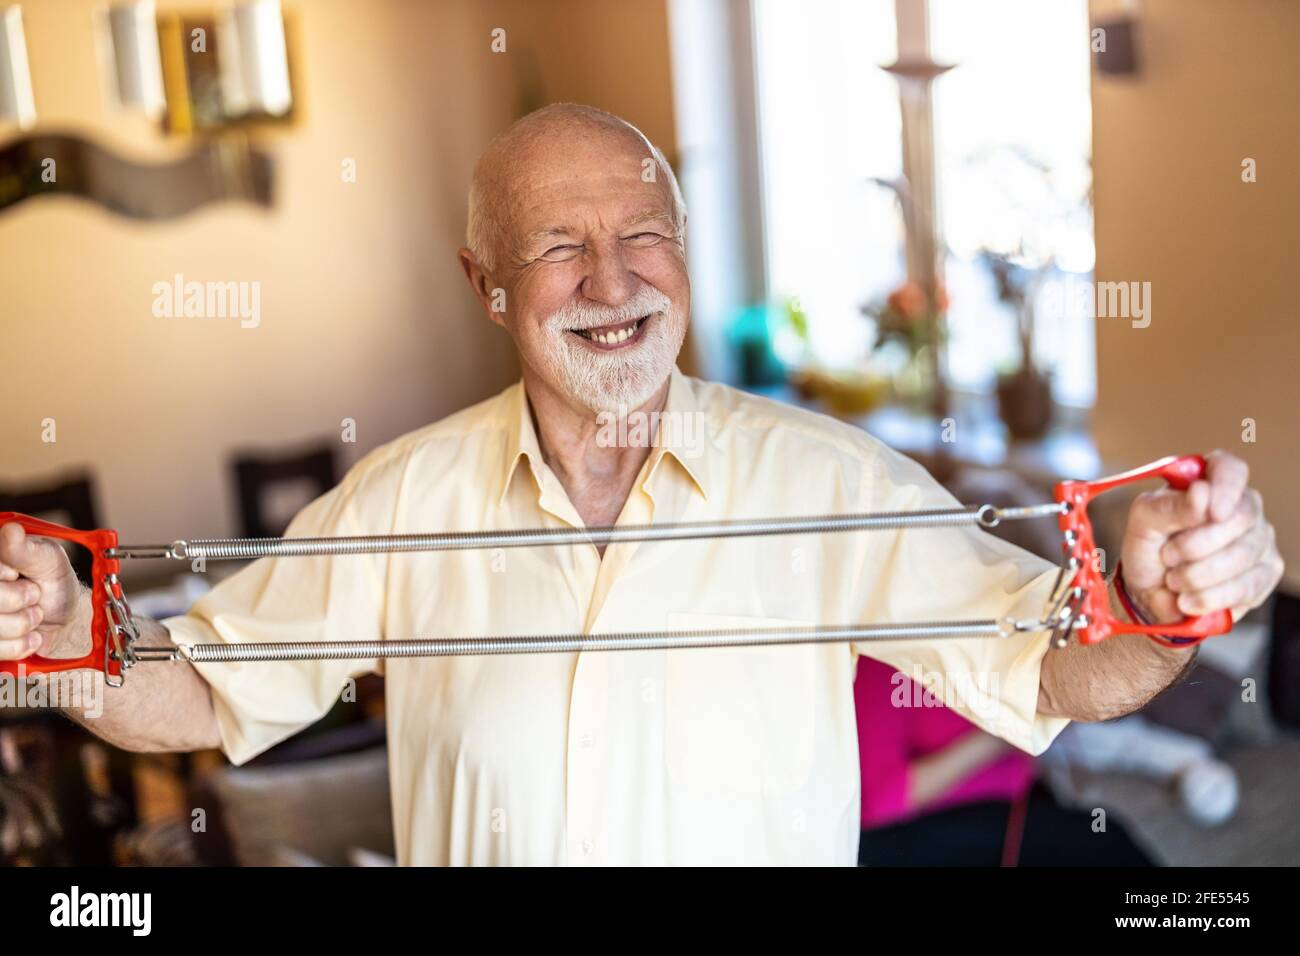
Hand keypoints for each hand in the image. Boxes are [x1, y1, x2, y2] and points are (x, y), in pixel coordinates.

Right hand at [0, 522, 86, 660]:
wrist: (65, 618)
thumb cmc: (54, 583)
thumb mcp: (49, 560)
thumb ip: (27, 550)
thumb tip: (11, 531)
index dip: (4, 576)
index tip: (17, 575)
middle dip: (17, 600)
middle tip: (34, 595)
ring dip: (21, 624)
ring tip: (34, 615)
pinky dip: (20, 645)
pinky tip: (30, 636)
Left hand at [1120, 451, 1283, 623]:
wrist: (1149, 595)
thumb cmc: (1148, 550)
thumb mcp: (1143, 524)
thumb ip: (1169, 505)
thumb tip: (1202, 491)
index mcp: (1210, 483)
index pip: (1230, 469)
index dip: (1225, 487)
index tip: (1211, 512)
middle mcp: (1242, 506)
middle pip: (1240, 516)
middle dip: (1196, 544)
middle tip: (1167, 556)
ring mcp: (1259, 539)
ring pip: (1243, 555)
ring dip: (1198, 574)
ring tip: (1173, 580)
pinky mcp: (1266, 573)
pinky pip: (1247, 586)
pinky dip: (1210, 597)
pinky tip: (1189, 599)